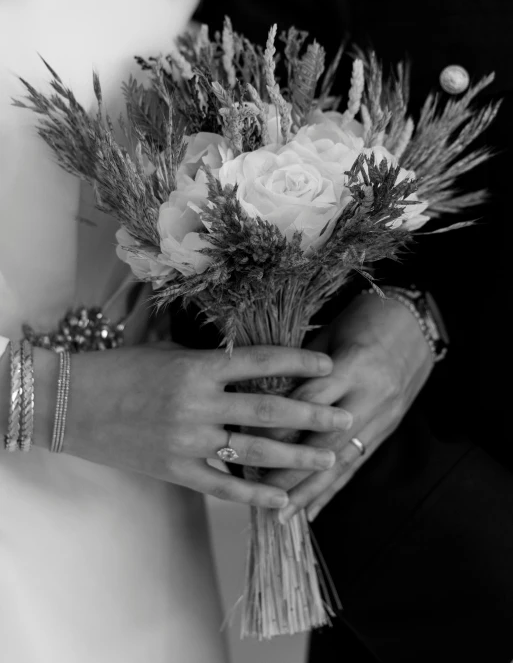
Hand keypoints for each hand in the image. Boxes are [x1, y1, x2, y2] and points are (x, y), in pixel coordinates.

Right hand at [30, 342, 351, 508]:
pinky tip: (283, 498)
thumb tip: (246, 360)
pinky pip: (224, 486)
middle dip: (313, 414)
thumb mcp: (167, 352)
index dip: (299, 363)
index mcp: (198, 368)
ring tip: (329, 457)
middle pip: (270, 410)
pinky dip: (256, 494)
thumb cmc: (120, 369)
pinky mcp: (178, 470)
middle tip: (344, 416)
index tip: (328, 365)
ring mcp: (190, 440)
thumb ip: (208, 360)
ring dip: (296, 456)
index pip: (261, 362)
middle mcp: (200, 404)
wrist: (72, 404)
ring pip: (255, 451)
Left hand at [263, 292, 433, 521]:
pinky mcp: (388, 428)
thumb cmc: (367, 317)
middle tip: (258, 491)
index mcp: (353, 364)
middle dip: (291, 471)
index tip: (246, 440)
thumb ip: (302, 367)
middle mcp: (371, 396)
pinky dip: (333, 488)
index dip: (278, 423)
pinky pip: (357, 463)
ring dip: (310, 491)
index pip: (309, 402)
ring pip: (342, 462)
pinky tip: (314, 510)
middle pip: (326, 443)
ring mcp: (384, 417)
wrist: (419, 321)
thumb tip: (261, 399)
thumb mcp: (331, 331)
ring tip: (284, 516)